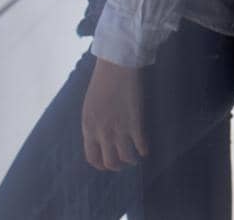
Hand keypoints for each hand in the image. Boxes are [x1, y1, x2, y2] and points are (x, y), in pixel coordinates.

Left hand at [81, 56, 146, 170]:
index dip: (101, 165)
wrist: (116, 66)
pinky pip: (140, 145)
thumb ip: (94, 123)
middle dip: (117, 166)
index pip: (92, 157)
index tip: (107, 164)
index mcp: (88, 127)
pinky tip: (145, 149)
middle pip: (109, 162)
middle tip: (123, 163)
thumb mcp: (90, 106)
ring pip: (125, 157)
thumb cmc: (102, 81)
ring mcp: (119, 128)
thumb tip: (100, 136)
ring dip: (131, 160)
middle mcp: (102, 132)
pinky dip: (143, 150)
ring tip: (135, 158)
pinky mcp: (135, 122)